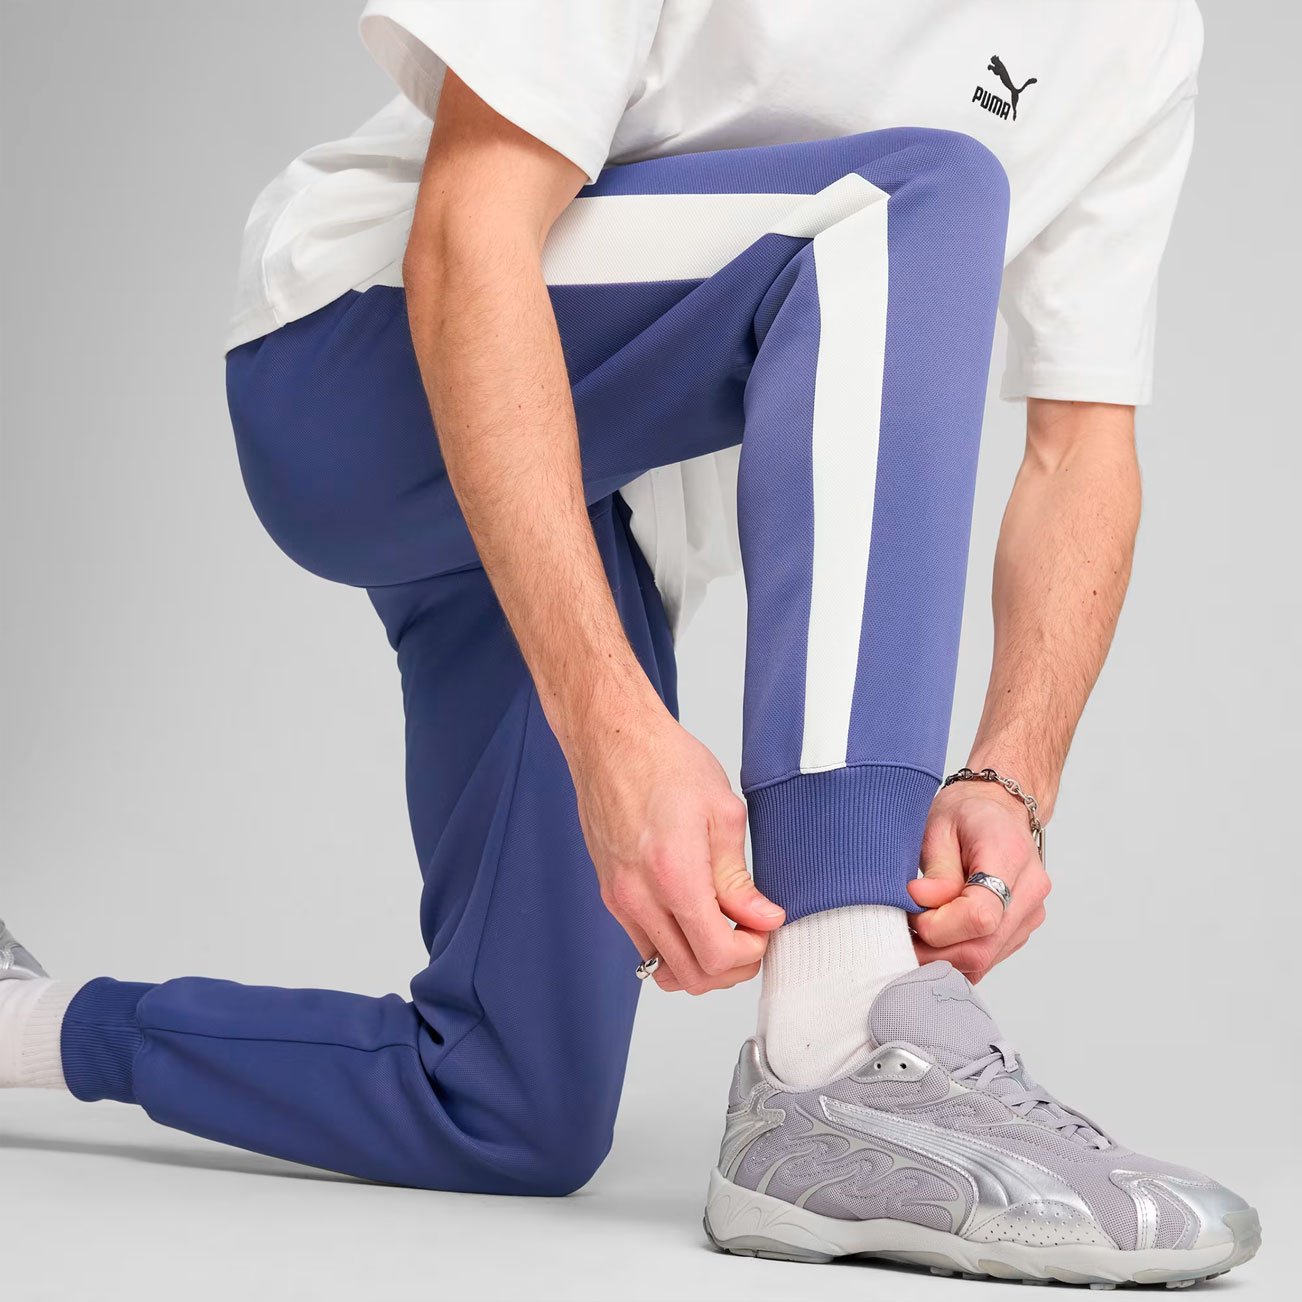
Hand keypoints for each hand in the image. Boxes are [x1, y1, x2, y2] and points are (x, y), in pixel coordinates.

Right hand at [569, 703, 784, 993]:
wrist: (612, 740)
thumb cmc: (663, 762)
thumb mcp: (722, 813)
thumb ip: (739, 878)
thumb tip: (762, 918)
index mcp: (673, 875)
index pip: (716, 955)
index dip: (751, 953)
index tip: (765, 930)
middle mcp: (639, 897)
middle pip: (691, 976)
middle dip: (731, 967)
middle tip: (752, 936)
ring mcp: (619, 900)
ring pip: (664, 969)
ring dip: (701, 963)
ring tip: (725, 929)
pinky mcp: (610, 895)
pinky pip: (645, 945)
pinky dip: (675, 946)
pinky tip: (695, 915)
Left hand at [907, 781, 1050, 981]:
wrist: (998, 809)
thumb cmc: (968, 813)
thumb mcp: (939, 825)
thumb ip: (936, 869)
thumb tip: (922, 903)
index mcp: (1010, 856)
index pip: (981, 915)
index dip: (939, 925)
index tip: (913, 910)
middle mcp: (1029, 891)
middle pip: (981, 947)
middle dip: (933, 948)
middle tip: (904, 928)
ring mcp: (1029, 914)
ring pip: (983, 959)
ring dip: (942, 956)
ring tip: (917, 929)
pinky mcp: (1020, 929)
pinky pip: (986, 958)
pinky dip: (956, 955)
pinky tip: (937, 935)